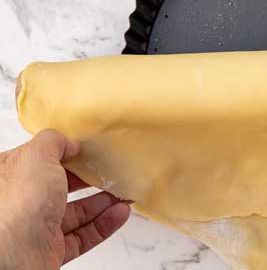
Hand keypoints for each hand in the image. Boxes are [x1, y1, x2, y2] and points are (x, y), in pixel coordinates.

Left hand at [0, 130, 130, 268]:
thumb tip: (69, 142)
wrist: (14, 255)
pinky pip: (82, 236)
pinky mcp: (50, 250)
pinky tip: (119, 213)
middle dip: (88, 181)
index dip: (62, 154)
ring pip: (74, 213)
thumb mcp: (35, 157)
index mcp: (7, 177)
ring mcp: (34, 228)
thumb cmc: (17, 206)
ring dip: (103, 203)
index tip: (87, 150)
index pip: (36, 161)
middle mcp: (18, 203)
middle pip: (59, 188)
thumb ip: (54, 142)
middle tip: (110, 173)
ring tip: (124, 193)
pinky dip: (104, 224)